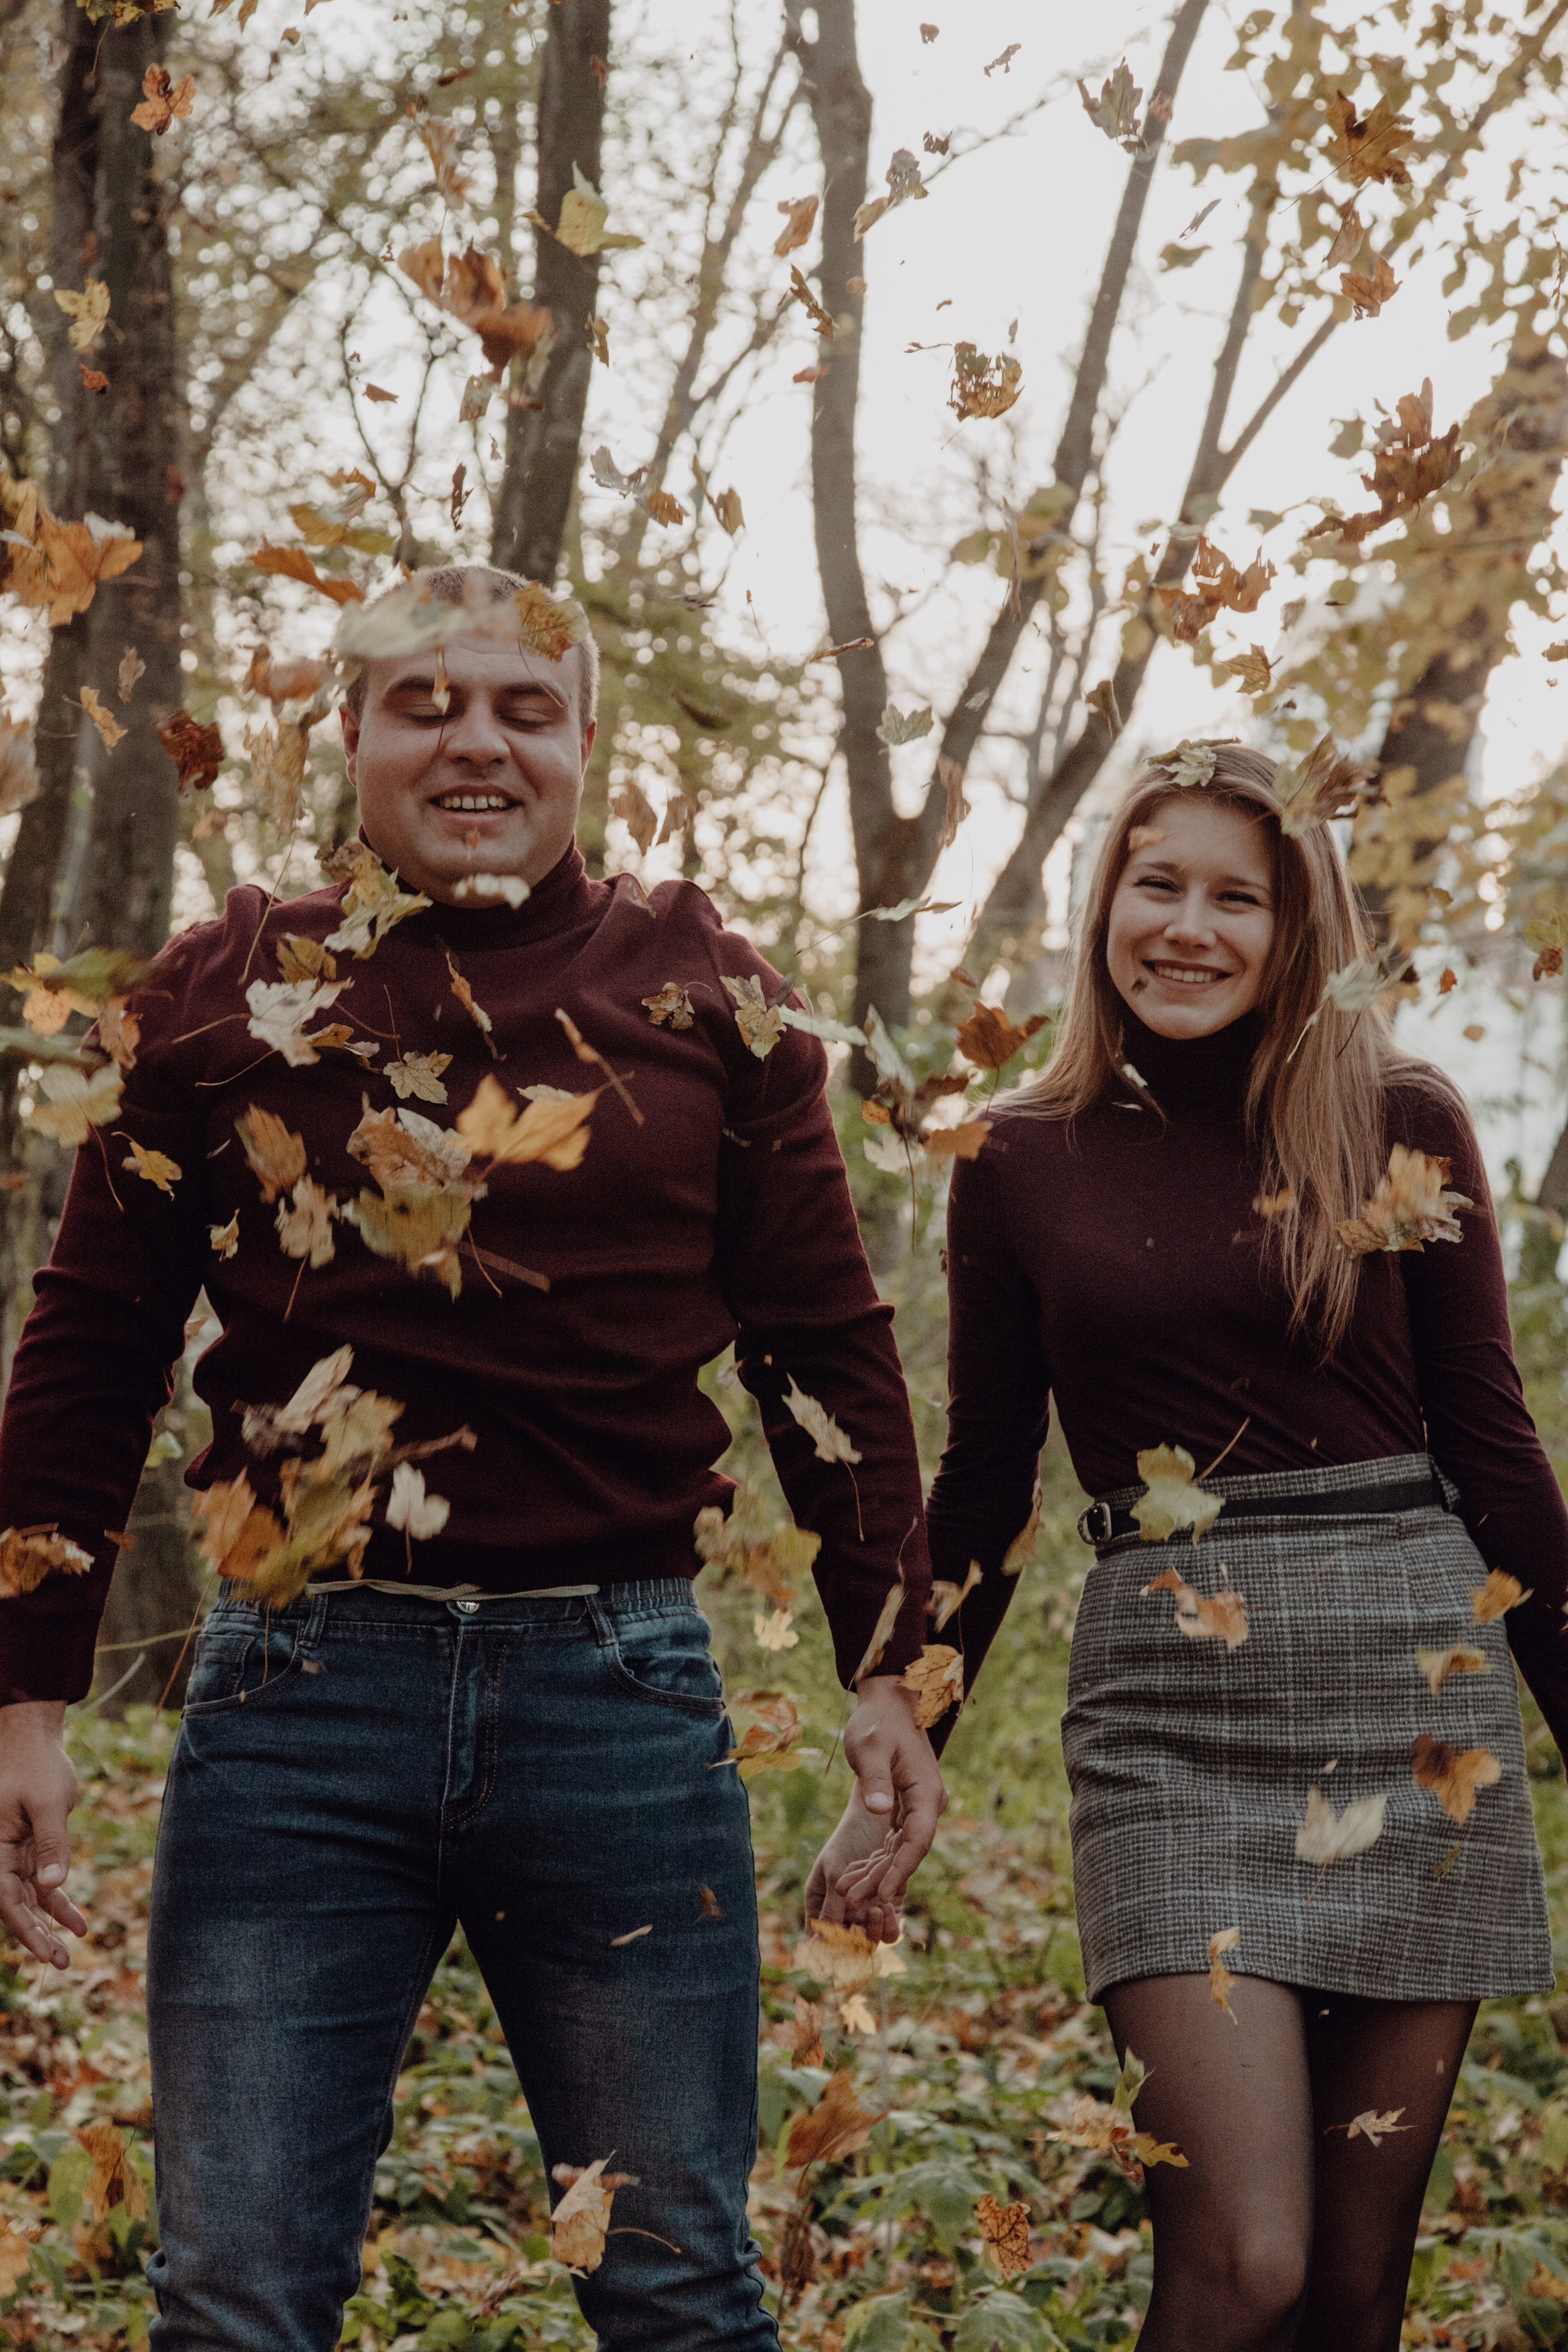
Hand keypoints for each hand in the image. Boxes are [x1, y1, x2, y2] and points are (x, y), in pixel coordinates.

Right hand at [0, 1703, 84, 1968]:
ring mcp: (14, 1855)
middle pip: (14, 1905)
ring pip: (29, 1899)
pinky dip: (59, 1904)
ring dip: (48, 1925)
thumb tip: (53, 1886)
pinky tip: (79, 1926)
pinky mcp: (31, 1850)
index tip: (45, 1948)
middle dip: (36, 1936)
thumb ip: (51, 1844)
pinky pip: (42, 1884)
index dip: (23, 1926)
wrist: (34, 1742)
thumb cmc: (36, 1767)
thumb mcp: (46, 1803)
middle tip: (60, 1963)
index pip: (5, 1896)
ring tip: (68, 1954)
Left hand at [805, 1676, 945, 1944]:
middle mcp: (926, 1803)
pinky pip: (890, 1841)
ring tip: (848, 1896)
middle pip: (907, 1850)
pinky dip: (874, 1859)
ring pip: (898, 1850)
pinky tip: (854, 1877)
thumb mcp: (872, 1747)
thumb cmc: (877, 1723)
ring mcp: (915, 1807)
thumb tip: (878, 1810)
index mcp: (926, 1791)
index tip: (883, 1892)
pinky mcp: (901, 1807)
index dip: (901, 1868)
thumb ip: (875, 1779)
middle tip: (853, 1901)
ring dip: (875, 1873)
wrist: (886, 1705)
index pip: (918, 1838)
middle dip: (882, 1878)